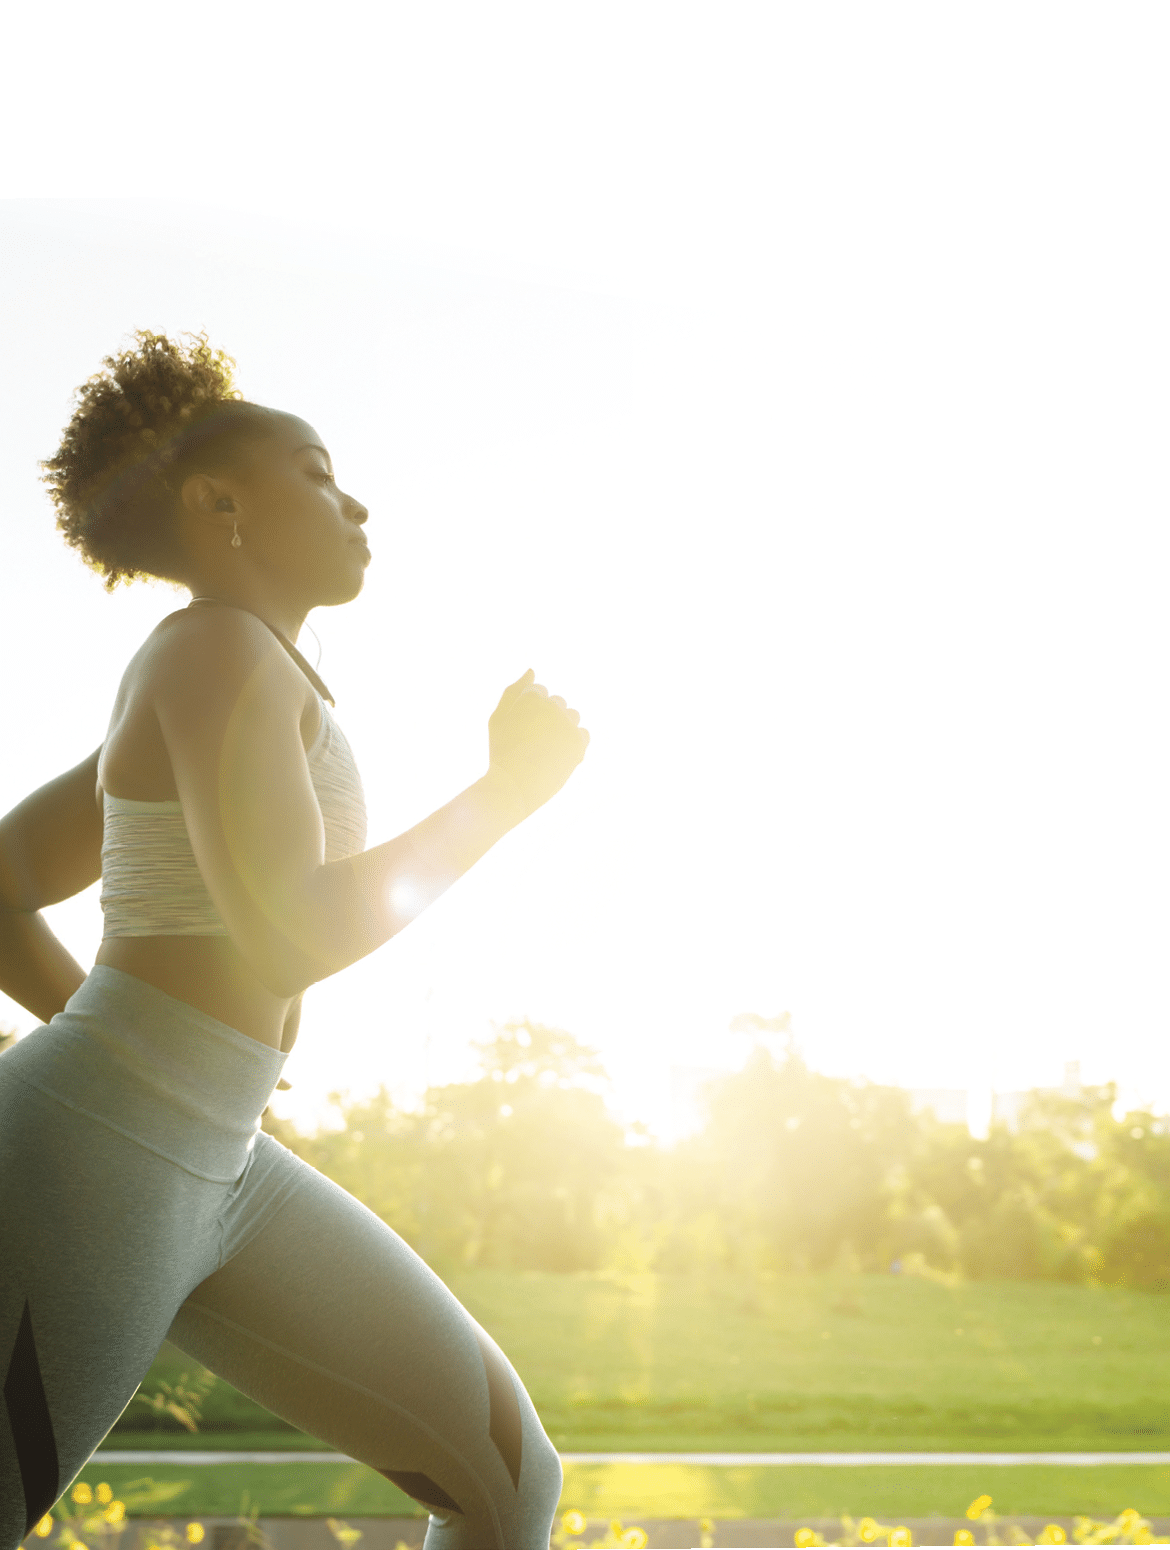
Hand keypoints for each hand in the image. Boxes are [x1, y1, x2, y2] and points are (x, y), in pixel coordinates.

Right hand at [487, 669, 588, 818]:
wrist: (514, 786)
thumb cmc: (501, 752)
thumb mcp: (497, 719)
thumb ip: (513, 691)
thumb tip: (532, 671)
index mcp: (532, 696)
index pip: (540, 692)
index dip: (530, 713)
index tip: (522, 730)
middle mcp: (553, 705)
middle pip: (557, 702)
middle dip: (547, 717)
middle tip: (531, 741)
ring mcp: (568, 724)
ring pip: (572, 716)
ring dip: (562, 727)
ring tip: (545, 747)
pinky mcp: (579, 742)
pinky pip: (582, 734)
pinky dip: (573, 743)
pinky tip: (557, 754)